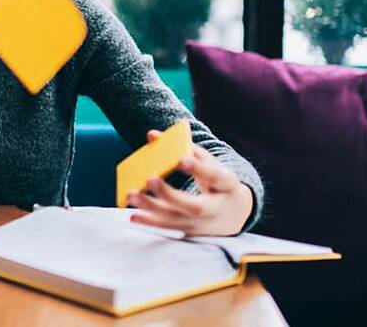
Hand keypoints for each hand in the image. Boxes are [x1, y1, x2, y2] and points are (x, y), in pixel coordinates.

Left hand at [125, 129, 253, 235]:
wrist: (234, 213)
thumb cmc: (216, 181)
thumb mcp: (208, 162)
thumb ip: (183, 147)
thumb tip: (152, 135)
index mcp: (226, 185)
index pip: (214, 177)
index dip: (199, 169)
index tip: (181, 160)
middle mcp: (216, 208)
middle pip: (194, 207)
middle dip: (170, 194)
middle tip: (150, 179)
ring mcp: (202, 223)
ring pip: (176, 219)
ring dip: (152, 208)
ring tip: (132, 195)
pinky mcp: (190, 231)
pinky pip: (168, 229)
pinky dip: (150, 222)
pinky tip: (133, 216)